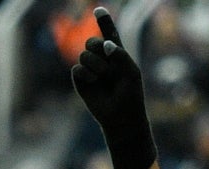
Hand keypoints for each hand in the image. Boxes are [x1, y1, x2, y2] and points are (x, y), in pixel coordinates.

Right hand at [70, 7, 156, 168]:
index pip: (109, 33)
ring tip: (104, 77)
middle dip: (97, 47)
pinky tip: (93, 83)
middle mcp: (102, 59)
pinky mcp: (80, 81)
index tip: (98, 10)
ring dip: (95, 64)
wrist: (122, 118)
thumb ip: (120, 54)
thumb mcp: (131, 72)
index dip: (103, 21)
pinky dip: (86, 75)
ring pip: (84, 54)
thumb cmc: (130, 95)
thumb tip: (106, 44)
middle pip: (92, 41)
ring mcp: (90, 70)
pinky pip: (77, 69)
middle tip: (107, 62)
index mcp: (116, 54)